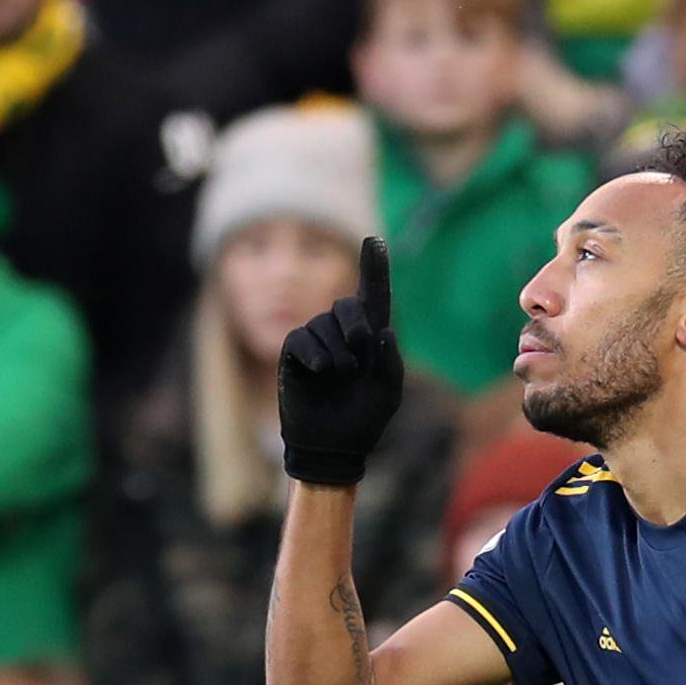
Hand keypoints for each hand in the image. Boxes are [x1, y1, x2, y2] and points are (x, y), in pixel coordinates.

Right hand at [279, 238, 405, 486]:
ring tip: (342, 379)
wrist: (333, 445)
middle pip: (348, 305)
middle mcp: (343, 331)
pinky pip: (304, 339)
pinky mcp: (294, 350)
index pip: (374, 296)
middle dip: (356, 326)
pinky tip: (323, 374)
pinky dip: (318, 357)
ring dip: (339, 355)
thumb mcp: (388, 394)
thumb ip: (391, 363)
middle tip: (360, 351)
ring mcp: (316, 338)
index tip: (375, 240)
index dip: (374, 267)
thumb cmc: (363, 418)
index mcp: (371, 337)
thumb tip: (383, 330)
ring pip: (325, 325)